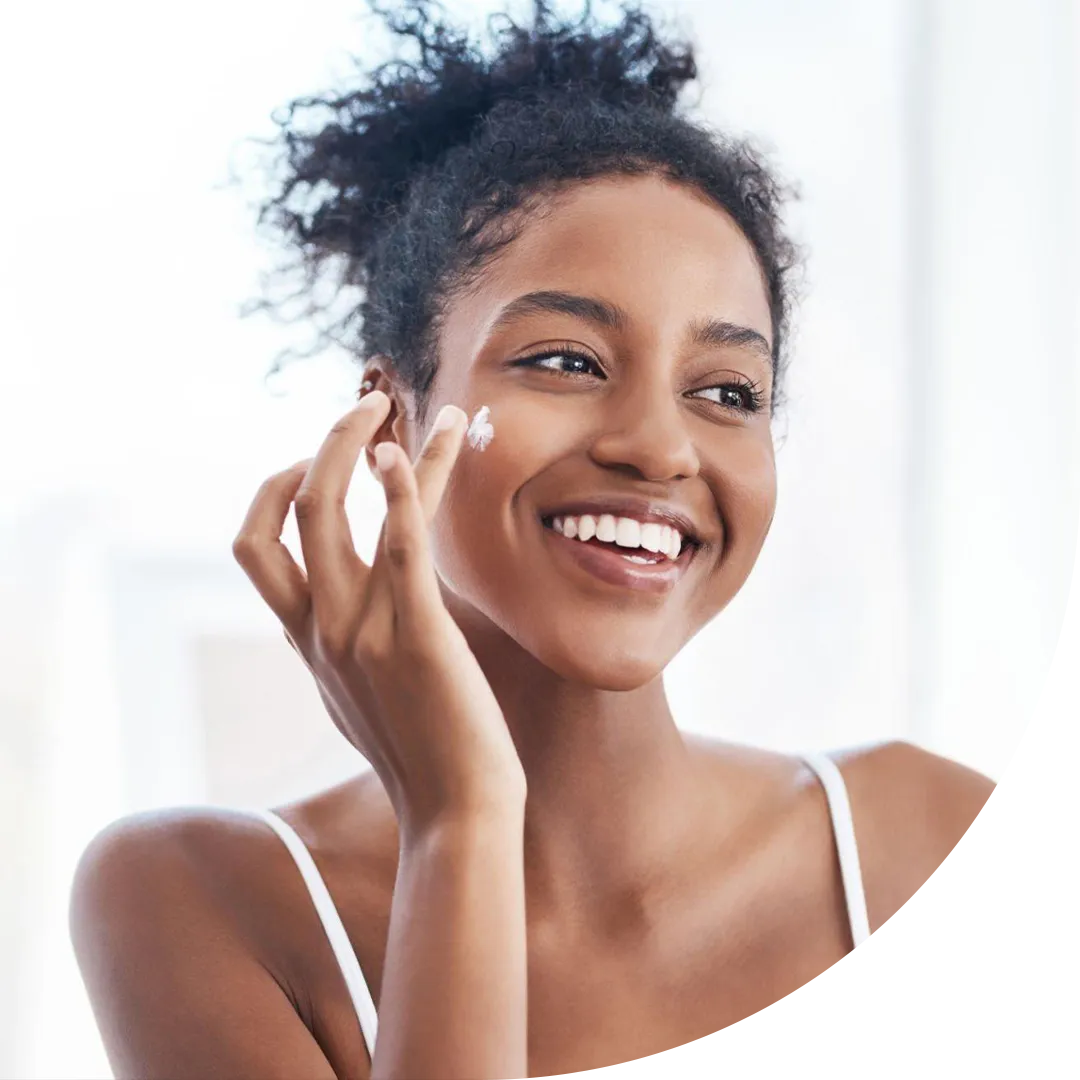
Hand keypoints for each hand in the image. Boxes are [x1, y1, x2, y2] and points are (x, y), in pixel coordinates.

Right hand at [232, 391, 525, 835]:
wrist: (456, 815)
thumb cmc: (422, 757)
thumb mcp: (362, 698)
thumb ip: (343, 654)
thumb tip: (347, 625)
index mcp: (309, 640)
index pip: (255, 549)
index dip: (272, 493)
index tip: (314, 462)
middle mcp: (323, 628)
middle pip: (291, 512)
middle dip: (323, 446)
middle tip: (364, 406)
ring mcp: (363, 630)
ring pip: (338, 512)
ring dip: (366, 444)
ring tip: (397, 403)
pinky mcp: (417, 634)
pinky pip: (401, 544)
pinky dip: (405, 488)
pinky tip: (417, 448)